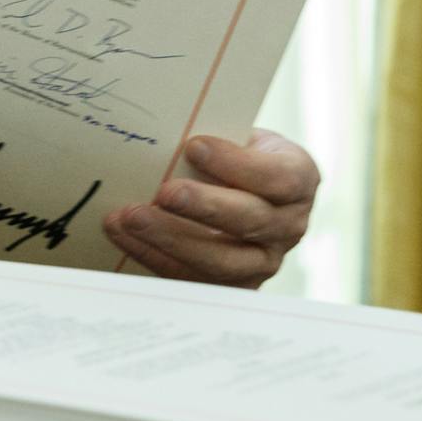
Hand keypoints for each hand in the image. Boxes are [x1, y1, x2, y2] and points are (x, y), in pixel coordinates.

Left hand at [103, 130, 317, 287]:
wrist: (240, 188)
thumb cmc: (235, 156)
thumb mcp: (238, 137)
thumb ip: (216, 139)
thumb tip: (167, 136)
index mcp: (298, 179)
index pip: (278, 177)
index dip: (237, 164)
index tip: (194, 146)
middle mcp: (289, 225)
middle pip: (252, 221)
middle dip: (204, 207)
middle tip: (164, 193)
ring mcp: (264, 261)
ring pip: (223, 261)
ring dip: (171, 238)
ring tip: (131, 216)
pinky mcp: (232, 284)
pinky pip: (192, 278)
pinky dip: (151, 255)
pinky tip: (123, 234)